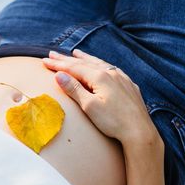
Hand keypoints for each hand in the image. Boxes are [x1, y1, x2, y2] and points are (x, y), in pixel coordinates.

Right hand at [43, 49, 159, 145]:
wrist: (140, 131)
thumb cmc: (114, 122)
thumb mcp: (90, 106)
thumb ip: (74, 89)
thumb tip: (59, 75)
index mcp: (99, 77)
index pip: (73, 68)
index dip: (57, 64)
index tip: (44, 60)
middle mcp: (111, 73)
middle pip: (84, 63)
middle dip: (67, 59)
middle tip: (52, 53)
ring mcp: (122, 78)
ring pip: (99, 63)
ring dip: (85, 58)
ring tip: (75, 52)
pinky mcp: (129, 85)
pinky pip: (110, 69)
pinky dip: (100, 65)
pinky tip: (100, 66)